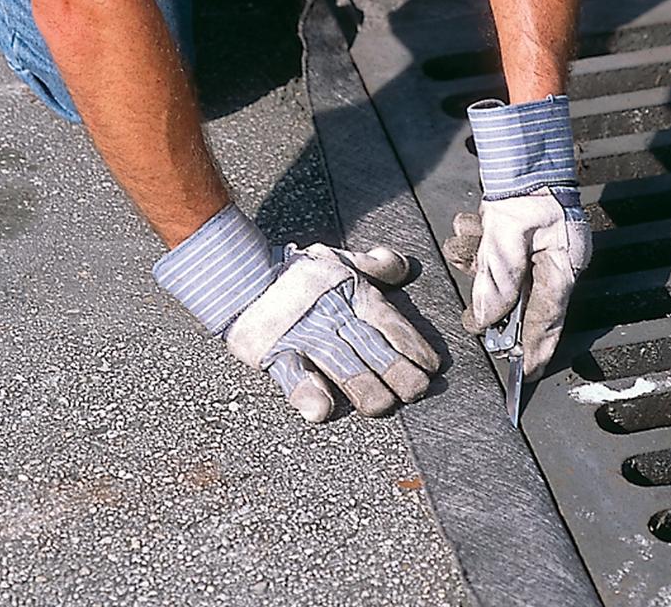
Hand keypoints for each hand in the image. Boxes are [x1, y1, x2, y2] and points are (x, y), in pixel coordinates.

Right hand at [230, 244, 439, 421]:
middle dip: (396, 370)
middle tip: (416, 390)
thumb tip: (404, 267)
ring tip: (380, 405)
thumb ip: (375, 265)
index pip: (389, 322)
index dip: (411, 344)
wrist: (240, 274)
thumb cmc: (294, 271)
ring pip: (339, 364)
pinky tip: (321, 410)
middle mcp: (332, 316)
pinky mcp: (275, 353)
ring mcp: (303, 336)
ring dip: (363, 386)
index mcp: (351, 295)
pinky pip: (293, 375)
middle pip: (371, 346)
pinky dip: (307, 392)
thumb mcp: (338, 259)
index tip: (430, 367)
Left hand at [444, 95, 590, 380]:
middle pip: (522, 303)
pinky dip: (480, 246)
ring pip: (504, 278)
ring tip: (473, 242)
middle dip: (496, 305)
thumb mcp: (507, 237)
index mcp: (563, 267)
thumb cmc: (526, 189)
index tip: (524, 374)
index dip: (535, 349)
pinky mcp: (521, 237)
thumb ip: (498, 280)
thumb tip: (488, 319)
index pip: (547, 321)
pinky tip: (472, 226)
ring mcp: (538, 249)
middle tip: (474, 322)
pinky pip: (497, 255)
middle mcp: (554, 262)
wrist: (526, 149)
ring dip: (482, 265)